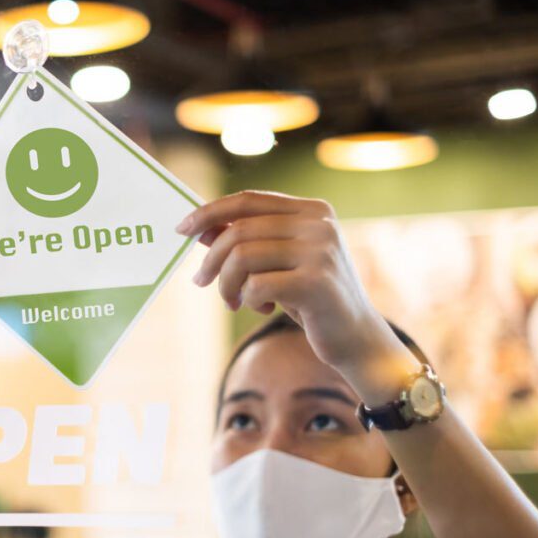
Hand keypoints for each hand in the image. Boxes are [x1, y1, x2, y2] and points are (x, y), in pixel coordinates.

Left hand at [176, 190, 390, 371]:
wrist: (356, 337)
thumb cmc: (311, 297)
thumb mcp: (278, 263)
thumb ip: (246, 241)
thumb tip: (199, 227)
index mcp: (313, 210)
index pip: (248, 200)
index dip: (210, 211)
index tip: (181, 228)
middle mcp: (320, 224)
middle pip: (239, 230)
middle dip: (211, 259)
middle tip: (199, 281)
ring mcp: (321, 251)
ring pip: (242, 257)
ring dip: (227, 284)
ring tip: (233, 301)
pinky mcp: (316, 282)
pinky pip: (256, 286)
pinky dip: (247, 300)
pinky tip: (263, 308)